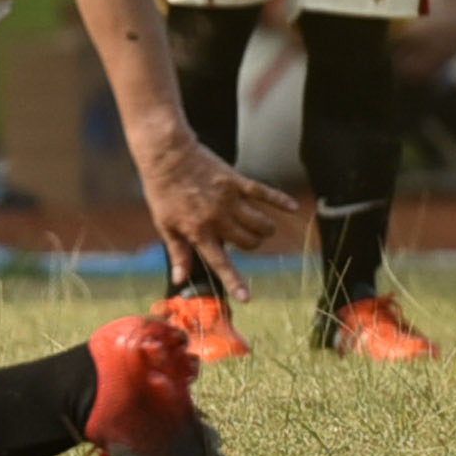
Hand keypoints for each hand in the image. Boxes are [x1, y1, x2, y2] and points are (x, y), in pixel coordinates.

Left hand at [135, 131, 296, 300]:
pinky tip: (291, 207)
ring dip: (264, 229)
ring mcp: (230, 200)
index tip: (247, 298)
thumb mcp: (165, 225)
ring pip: (261, 224)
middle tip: (244, 238)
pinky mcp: (237, 181)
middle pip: (249, 243)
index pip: (220, 262)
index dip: (234, 282)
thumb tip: (179, 280)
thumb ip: (177, 253)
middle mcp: (218, 219)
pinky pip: (264, 193)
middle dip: (251, 245)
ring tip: (259, 227)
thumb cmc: (163, 192)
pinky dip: (280, 200)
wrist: (166, 156)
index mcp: (199, 231)